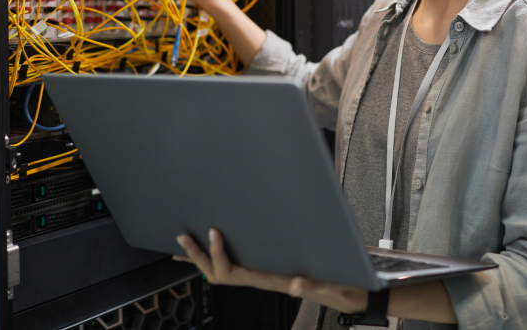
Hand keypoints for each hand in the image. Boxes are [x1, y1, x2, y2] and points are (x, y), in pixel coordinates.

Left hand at [175, 229, 369, 314]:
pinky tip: (209, 251)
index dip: (219, 254)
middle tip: (185, 237)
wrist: (342, 294)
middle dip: (198, 256)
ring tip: (186, 244)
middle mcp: (259, 279)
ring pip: (221, 273)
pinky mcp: (263, 274)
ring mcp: (259, 278)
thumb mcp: (326, 283)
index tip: (215, 232)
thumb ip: (312, 285)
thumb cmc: (333, 285)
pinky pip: (232, 269)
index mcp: (268, 279)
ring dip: (201, 259)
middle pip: (217, 274)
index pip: (233, 271)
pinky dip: (216, 260)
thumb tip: (297, 287)